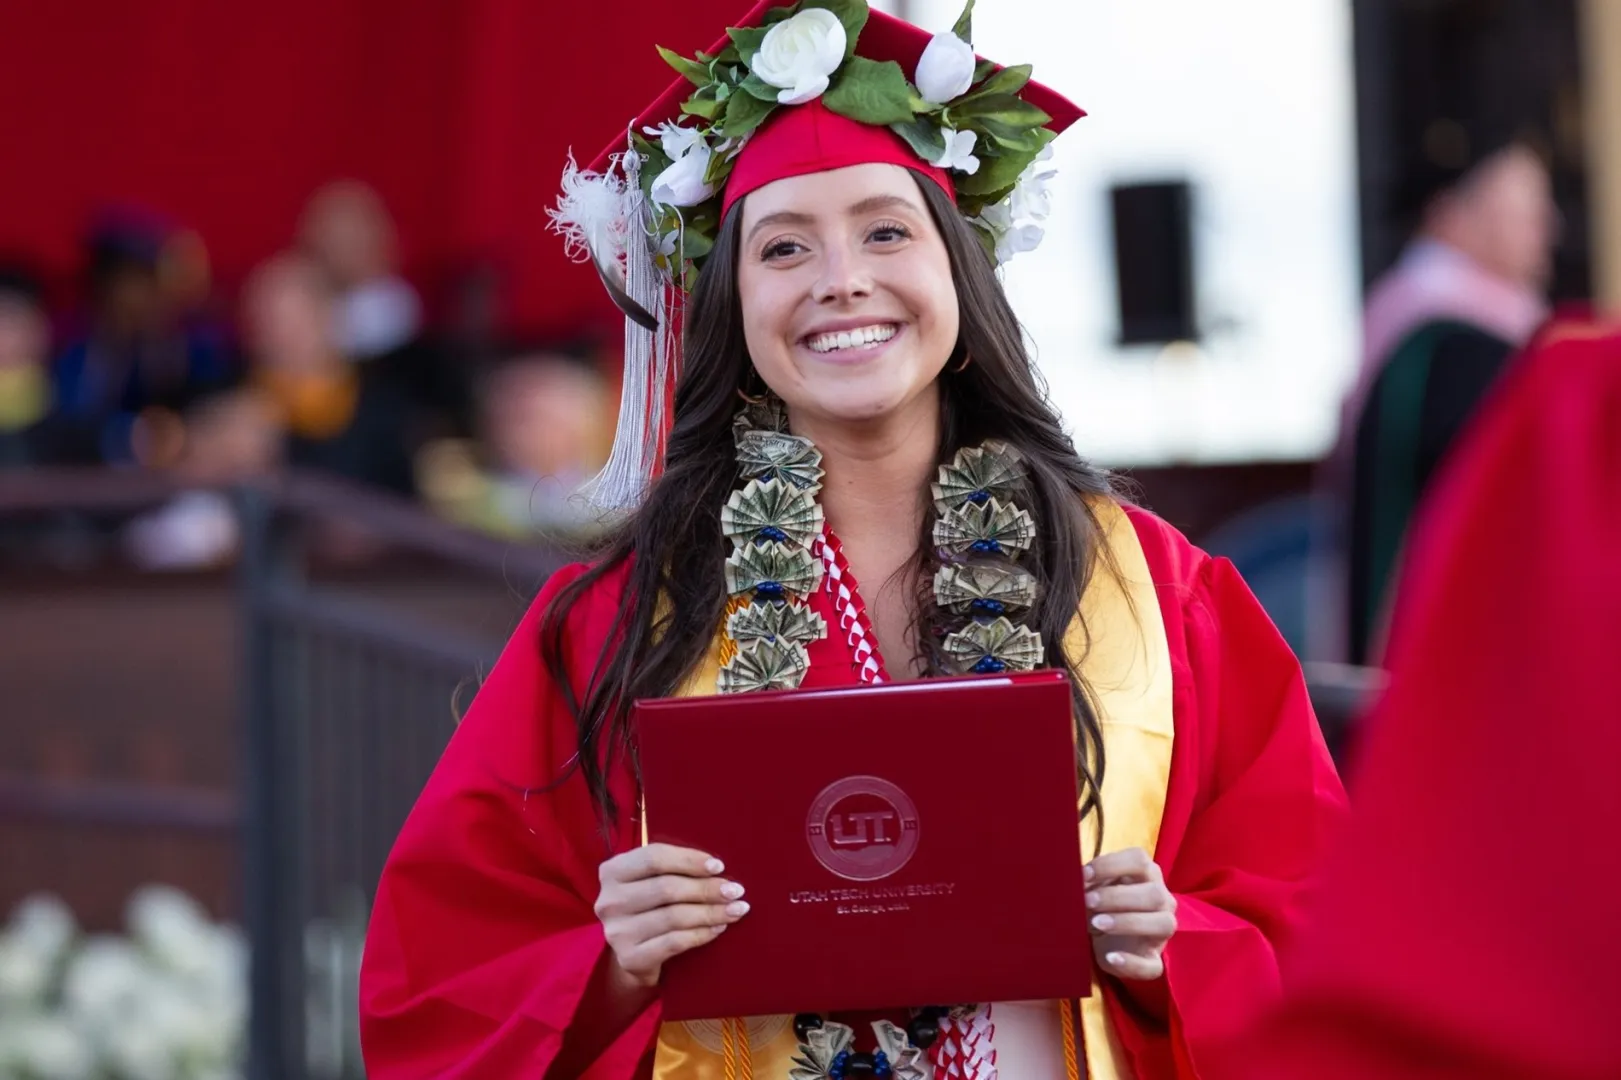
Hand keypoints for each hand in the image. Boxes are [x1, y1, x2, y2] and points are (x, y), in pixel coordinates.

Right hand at [594, 843, 748, 988]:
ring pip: (673, 916)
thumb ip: (673, 868)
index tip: (719, 866)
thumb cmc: (650, 907)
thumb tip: (717, 868)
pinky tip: (718, 928)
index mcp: (612, 871)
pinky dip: (701, 934)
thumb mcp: (651, 880)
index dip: (690, 860)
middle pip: (666, 888)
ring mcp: (617, 932)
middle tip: (736, 891)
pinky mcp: (630, 958)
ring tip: (736, 909)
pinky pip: (674, 942)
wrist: (635, 955)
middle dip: (706, 888)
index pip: (654, 857)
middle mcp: (608, 901)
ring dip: (711, 912)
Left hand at [1083, 847, 1176, 980]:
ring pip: (1162, 924)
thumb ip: (1088, 881)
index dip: (1111, 865)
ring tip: (1096, 923)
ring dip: (1128, 922)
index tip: (1084, 874)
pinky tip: (1110, 957)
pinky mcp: (1154, 960)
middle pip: (1154, 893)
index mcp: (1147, 875)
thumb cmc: (1102, 904)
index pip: (1139, 860)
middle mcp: (1162, 900)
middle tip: (1088, 901)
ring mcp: (1162, 930)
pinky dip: (1131, 962)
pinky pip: (1153, 965)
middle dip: (1117, 896)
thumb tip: (1071, 878)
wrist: (1108, 940)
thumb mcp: (1095, 887)